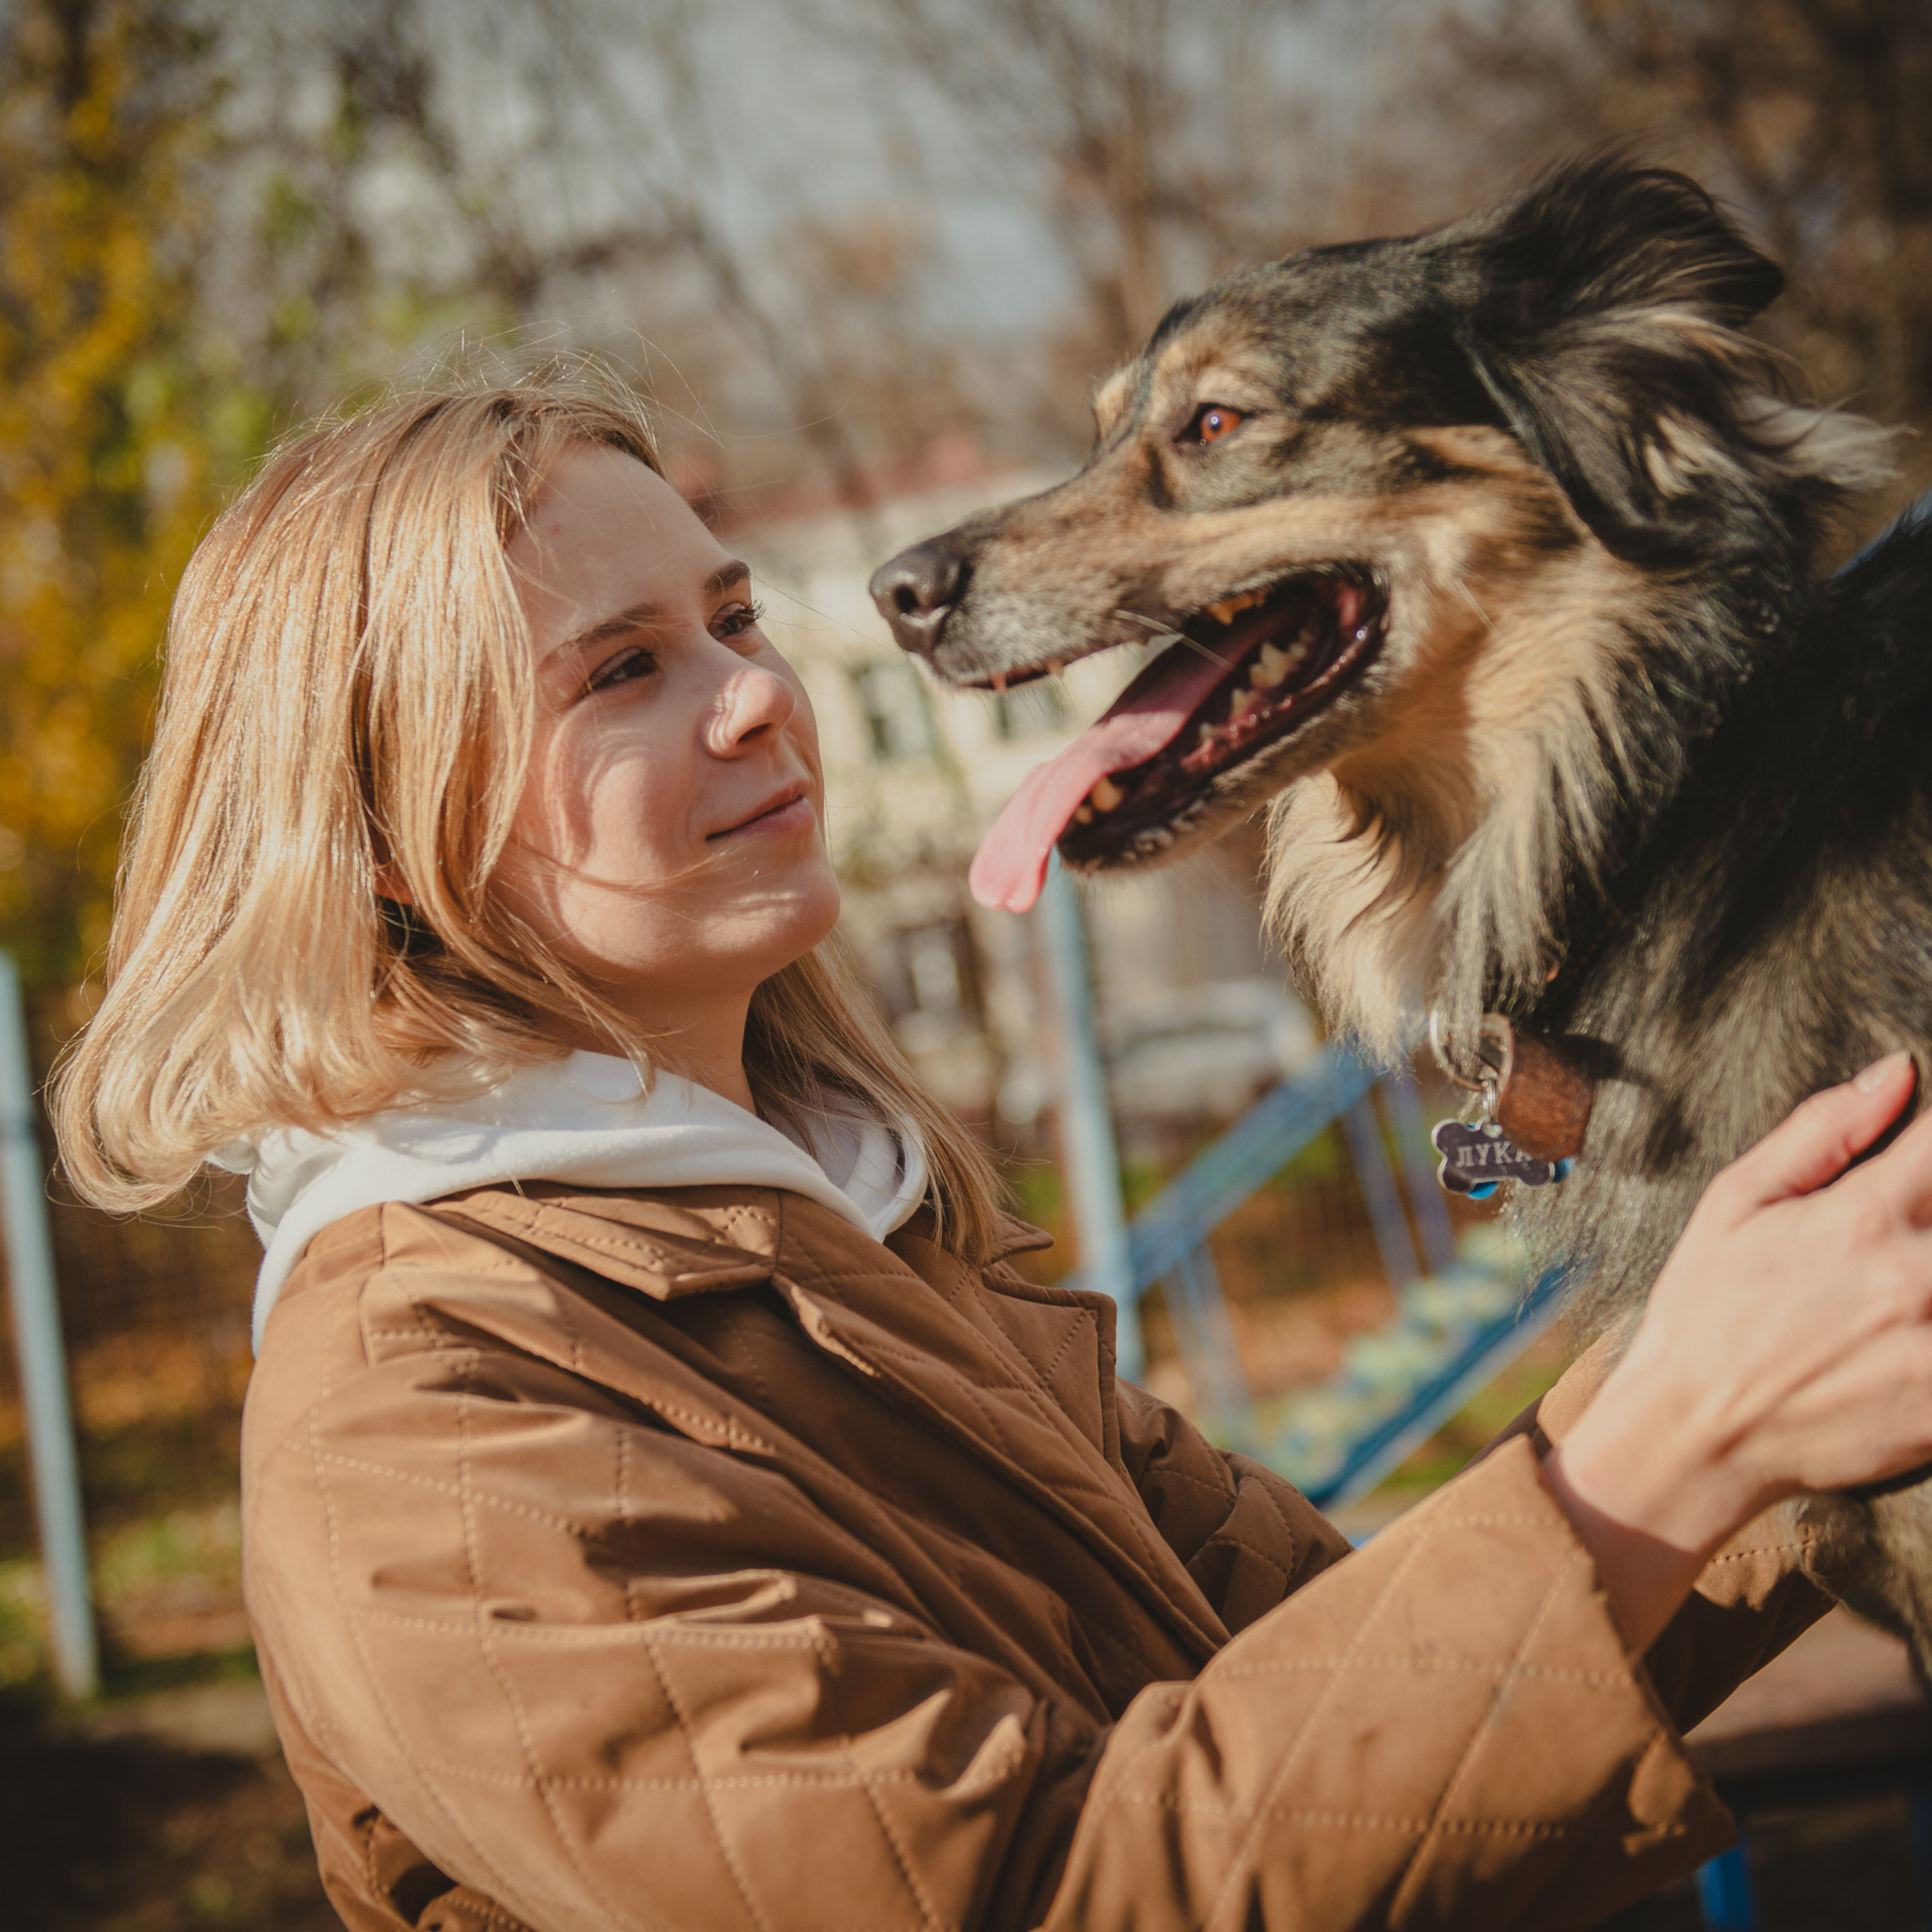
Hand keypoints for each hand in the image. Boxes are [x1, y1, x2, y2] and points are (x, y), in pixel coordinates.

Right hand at [1545, 1052, 1931, 1650]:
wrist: (1695, 1436)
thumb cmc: (1705, 1310)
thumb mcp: (1735, 1202)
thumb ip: (1823, 1132)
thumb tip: (1900, 1070)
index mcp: (1862, 1217)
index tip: (1931, 1159)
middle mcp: (1912, 1277)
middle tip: (1905, 1234)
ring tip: (1899, 1285)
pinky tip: (1909, 1333)